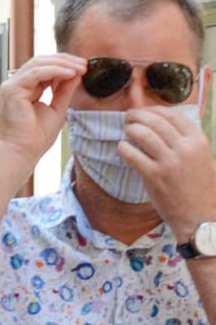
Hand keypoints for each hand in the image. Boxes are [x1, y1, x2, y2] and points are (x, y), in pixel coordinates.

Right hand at [0, 54, 85, 167]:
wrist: (22, 152)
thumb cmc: (35, 137)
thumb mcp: (57, 108)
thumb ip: (64, 90)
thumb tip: (76, 73)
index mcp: (25, 89)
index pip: (44, 68)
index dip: (65, 65)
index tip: (84, 67)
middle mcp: (16, 85)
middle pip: (41, 61)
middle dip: (65, 60)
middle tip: (85, 64)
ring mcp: (11, 86)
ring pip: (38, 63)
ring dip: (63, 63)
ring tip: (80, 68)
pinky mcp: (11, 90)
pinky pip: (36, 72)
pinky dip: (55, 70)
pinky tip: (70, 73)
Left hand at [120, 105, 215, 239]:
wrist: (200, 215)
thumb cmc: (199, 186)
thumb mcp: (202, 157)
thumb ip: (185, 141)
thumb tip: (161, 124)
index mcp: (198, 141)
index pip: (173, 115)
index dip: (155, 110)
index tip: (145, 110)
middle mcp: (185, 148)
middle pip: (155, 121)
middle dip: (138, 116)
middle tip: (128, 116)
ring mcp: (168, 162)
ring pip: (142, 134)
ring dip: (130, 129)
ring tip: (126, 131)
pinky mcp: (153, 176)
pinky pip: (132, 155)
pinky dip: (123, 148)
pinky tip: (122, 147)